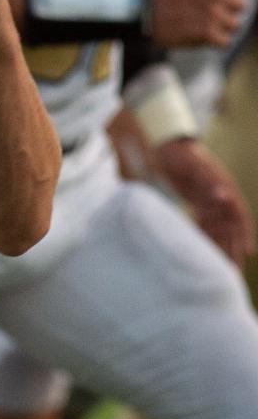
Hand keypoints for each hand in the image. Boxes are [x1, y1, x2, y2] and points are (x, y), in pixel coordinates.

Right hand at [148, 0, 245, 47]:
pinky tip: (197, 35)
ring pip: (234, 24)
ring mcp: (213, 11)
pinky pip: (225, 41)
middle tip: (201, 11)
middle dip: (224, 10)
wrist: (140, 12)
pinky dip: (213, 42)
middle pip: (240, 5)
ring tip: (198, 23)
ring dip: (219, 27)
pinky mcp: (207, 32)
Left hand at [155, 137, 254, 267]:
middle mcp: (221, 198)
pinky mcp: (200, 204)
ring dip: (222, 247)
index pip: (238, 215)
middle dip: (233, 248)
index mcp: (225, 188)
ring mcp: (211, 202)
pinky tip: (206, 253)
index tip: (248, 252)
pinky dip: (207, 238)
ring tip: (224, 269)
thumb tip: (224, 195)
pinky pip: (206, 225)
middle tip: (234, 270)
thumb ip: (209, 180)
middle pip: (230, 227)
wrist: (170, 147)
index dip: (244, 233)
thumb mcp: (196, 164)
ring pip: (219, 229)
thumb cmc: (184, 155)